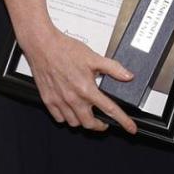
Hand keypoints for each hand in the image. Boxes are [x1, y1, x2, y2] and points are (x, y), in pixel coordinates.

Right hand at [21, 28, 137, 133]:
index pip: (109, 109)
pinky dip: (66, 118)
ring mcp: (59, 101)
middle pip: (90, 123)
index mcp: (86, 88)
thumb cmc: (65, 49)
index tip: (130, 128)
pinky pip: (59, 118)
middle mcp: (73, 98)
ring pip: (74, 123)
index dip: (123, 121)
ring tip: (87, 114)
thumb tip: (128, 76)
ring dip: (83, 122)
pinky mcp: (48, 100)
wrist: (43, 46)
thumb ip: (113, 68)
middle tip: (104, 122)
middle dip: (100, 126)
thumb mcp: (93, 57)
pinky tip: (70, 110)